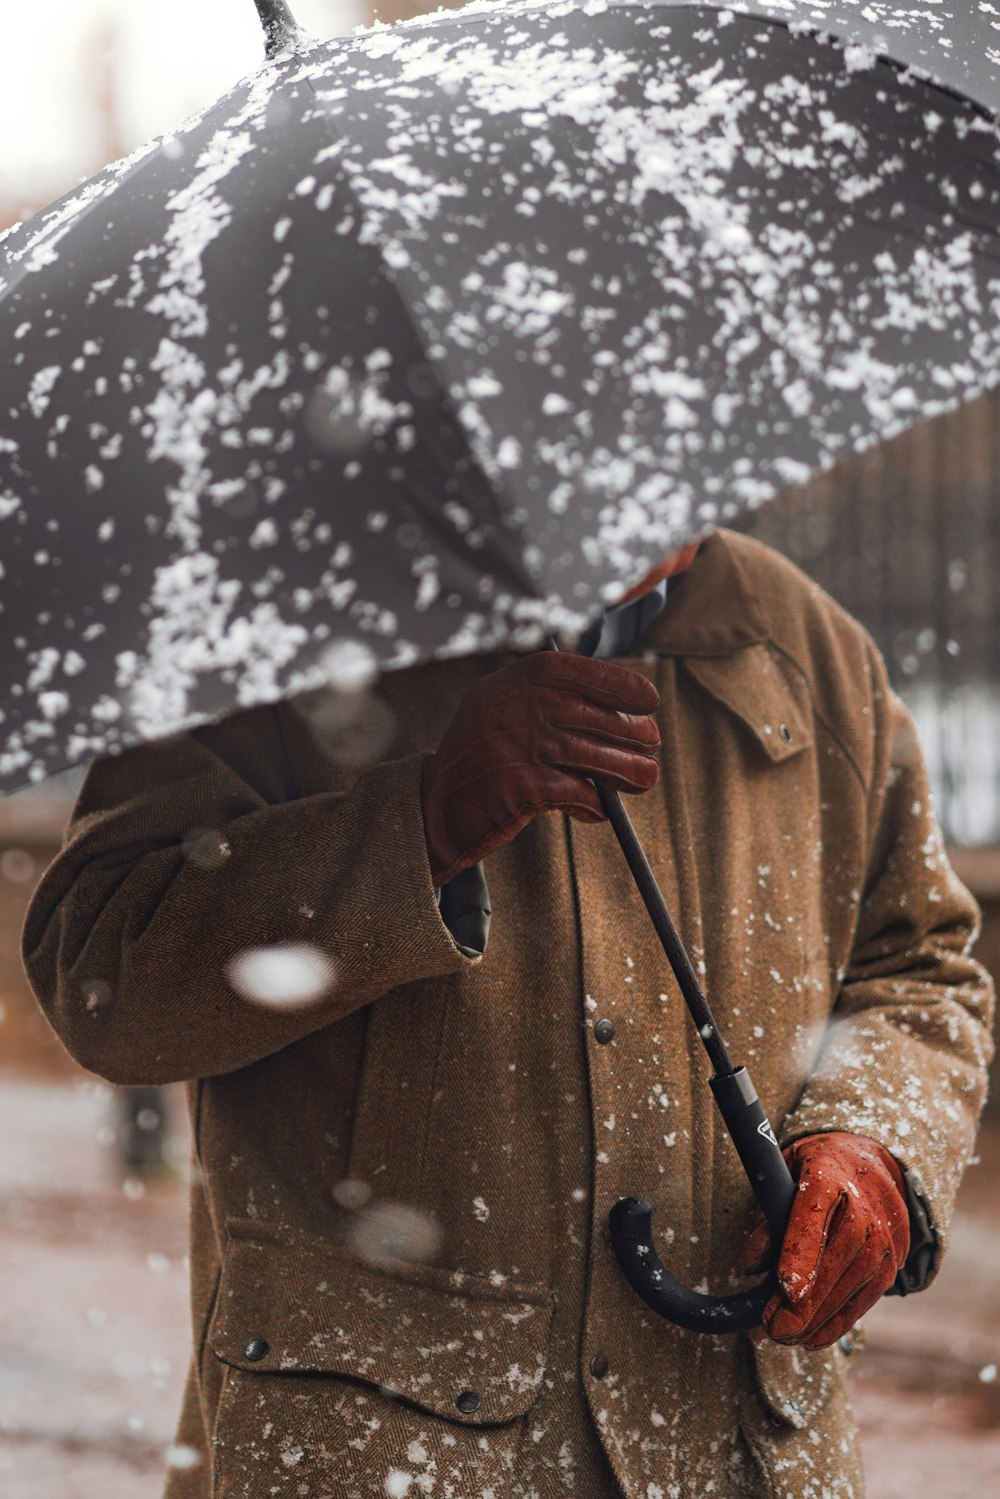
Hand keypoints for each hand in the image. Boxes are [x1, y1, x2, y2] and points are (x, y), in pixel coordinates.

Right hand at [422, 651, 659, 886]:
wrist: (434, 806)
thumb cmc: (479, 760)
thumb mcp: (501, 711)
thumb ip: (548, 703)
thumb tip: (620, 712)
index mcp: (511, 682)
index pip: (576, 672)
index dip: (619, 683)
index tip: (649, 700)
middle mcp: (515, 708)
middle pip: (593, 716)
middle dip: (632, 732)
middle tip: (651, 744)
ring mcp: (518, 746)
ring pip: (593, 755)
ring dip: (627, 770)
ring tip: (644, 778)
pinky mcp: (522, 787)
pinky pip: (578, 792)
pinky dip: (594, 804)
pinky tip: (594, 808)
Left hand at [745, 1132, 910, 1349]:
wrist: (869, 1164)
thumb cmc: (815, 1171)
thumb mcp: (783, 1174)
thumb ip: (767, 1215)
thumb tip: (752, 1265)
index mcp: (828, 1175)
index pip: (814, 1214)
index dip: (801, 1253)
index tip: (786, 1289)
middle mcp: (864, 1206)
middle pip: (838, 1257)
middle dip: (807, 1301)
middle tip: (774, 1327)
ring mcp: (885, 1235)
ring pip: (854, 1283)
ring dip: (819, 1318)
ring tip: (785, 1336)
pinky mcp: (893, 1262)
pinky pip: (866, 1297)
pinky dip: (839, 1322)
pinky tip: (812, 1338)